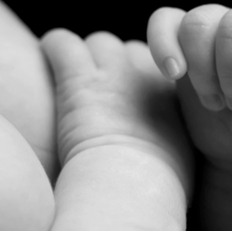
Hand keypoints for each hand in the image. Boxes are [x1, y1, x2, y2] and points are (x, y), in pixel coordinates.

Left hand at [41, 29, 193, 193]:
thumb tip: (164, 151)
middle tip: (100, 94)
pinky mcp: (79, 77)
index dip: (141, 82)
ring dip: (86, 59)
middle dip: (116, 66)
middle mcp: (148, 72)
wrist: (131, 187)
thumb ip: (174, 139)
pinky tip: (47, 59)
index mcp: (176, 92)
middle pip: (130, 50)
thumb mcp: (183, 159)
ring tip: (73, 80)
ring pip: (99, 43)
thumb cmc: (156, 187)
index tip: (129, 103)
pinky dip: (53, 48)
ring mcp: (113, 71)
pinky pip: (62, 43)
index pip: (158, 67)